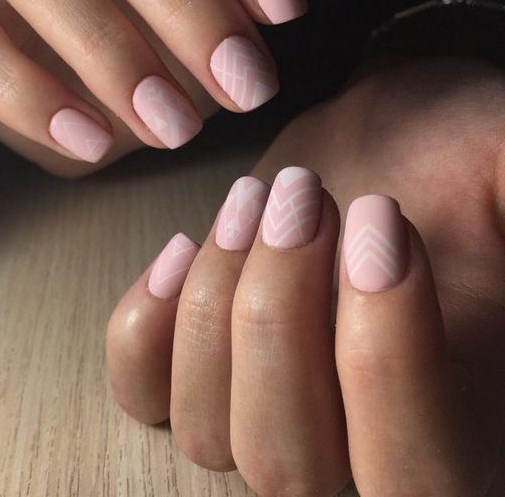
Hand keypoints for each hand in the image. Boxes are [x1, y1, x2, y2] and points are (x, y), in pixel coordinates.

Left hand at [107, 56, 504, 495]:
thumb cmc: (445, 152)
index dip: (388, 360)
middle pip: (286, 460)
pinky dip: (145, 331)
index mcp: (449, 428)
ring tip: (252, 201)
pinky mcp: (195, 372)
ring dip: (218, 304)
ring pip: (207, 431)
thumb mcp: (503, 161)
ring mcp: (254, 415)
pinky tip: (182, 249)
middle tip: (301, 197)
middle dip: (280, 314)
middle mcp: (343, 450)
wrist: (367, 150)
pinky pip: (144, 393)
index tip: (382, 220)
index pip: (413, 476)